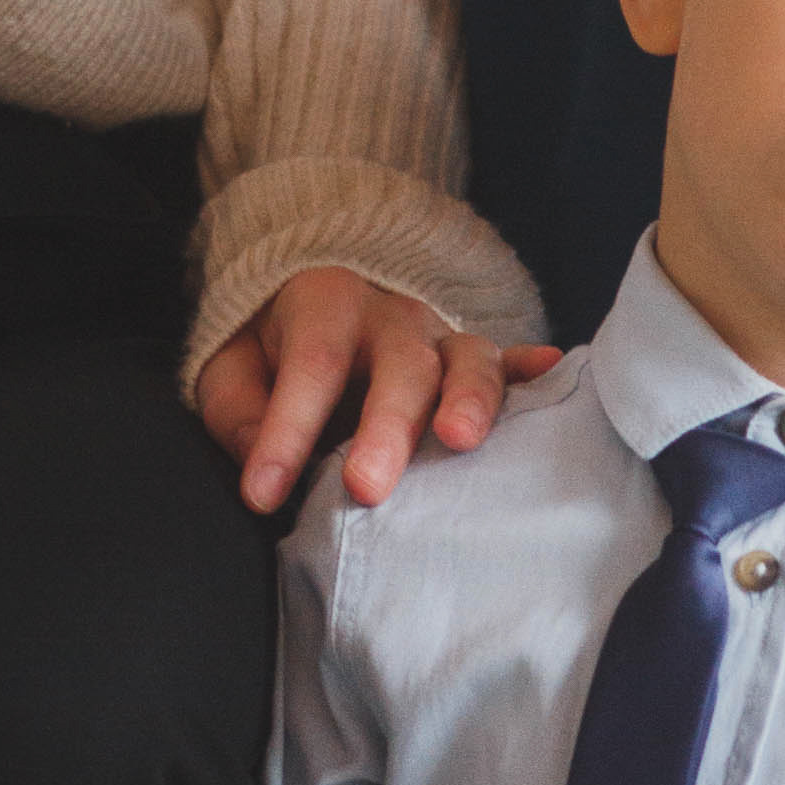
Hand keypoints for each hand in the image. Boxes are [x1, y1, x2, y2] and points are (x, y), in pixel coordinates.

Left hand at [194, 264, 560, 515]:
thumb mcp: (232, 368)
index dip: (285, 432)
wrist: (327, 290)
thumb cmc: (276, 348)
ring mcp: (444, 339)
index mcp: (325, 306)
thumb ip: (237, 410)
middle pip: (400, 368)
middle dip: (386, 429)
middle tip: (366, 487)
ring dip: (470, 400)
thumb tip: (262, 463)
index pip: (310, 367)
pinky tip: (553, 375)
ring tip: (461, 440)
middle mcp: (393, 318)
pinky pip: (511, 364)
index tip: (262, 494)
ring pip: (468, 361)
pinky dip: (534, 373)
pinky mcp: (480, 361)